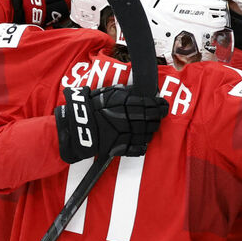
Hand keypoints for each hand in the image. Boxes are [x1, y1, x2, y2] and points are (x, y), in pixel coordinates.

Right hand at [55, 85, 169, 162]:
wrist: (77, 125)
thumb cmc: (91, 107)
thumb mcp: (108, 92)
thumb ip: (126, 92)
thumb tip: (139, 92)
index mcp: (126, 104)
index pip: (151, 105)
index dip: (161, 105)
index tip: (164, 105)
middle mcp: (129, 119)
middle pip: (152, 120)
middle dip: (157, 118)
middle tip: (157, 116)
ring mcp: (126, 134)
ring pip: (148, 134)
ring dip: (151, 130)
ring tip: (149, 127)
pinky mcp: (121, 147)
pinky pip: (139, 148)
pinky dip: (143, 144)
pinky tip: (142, 140)